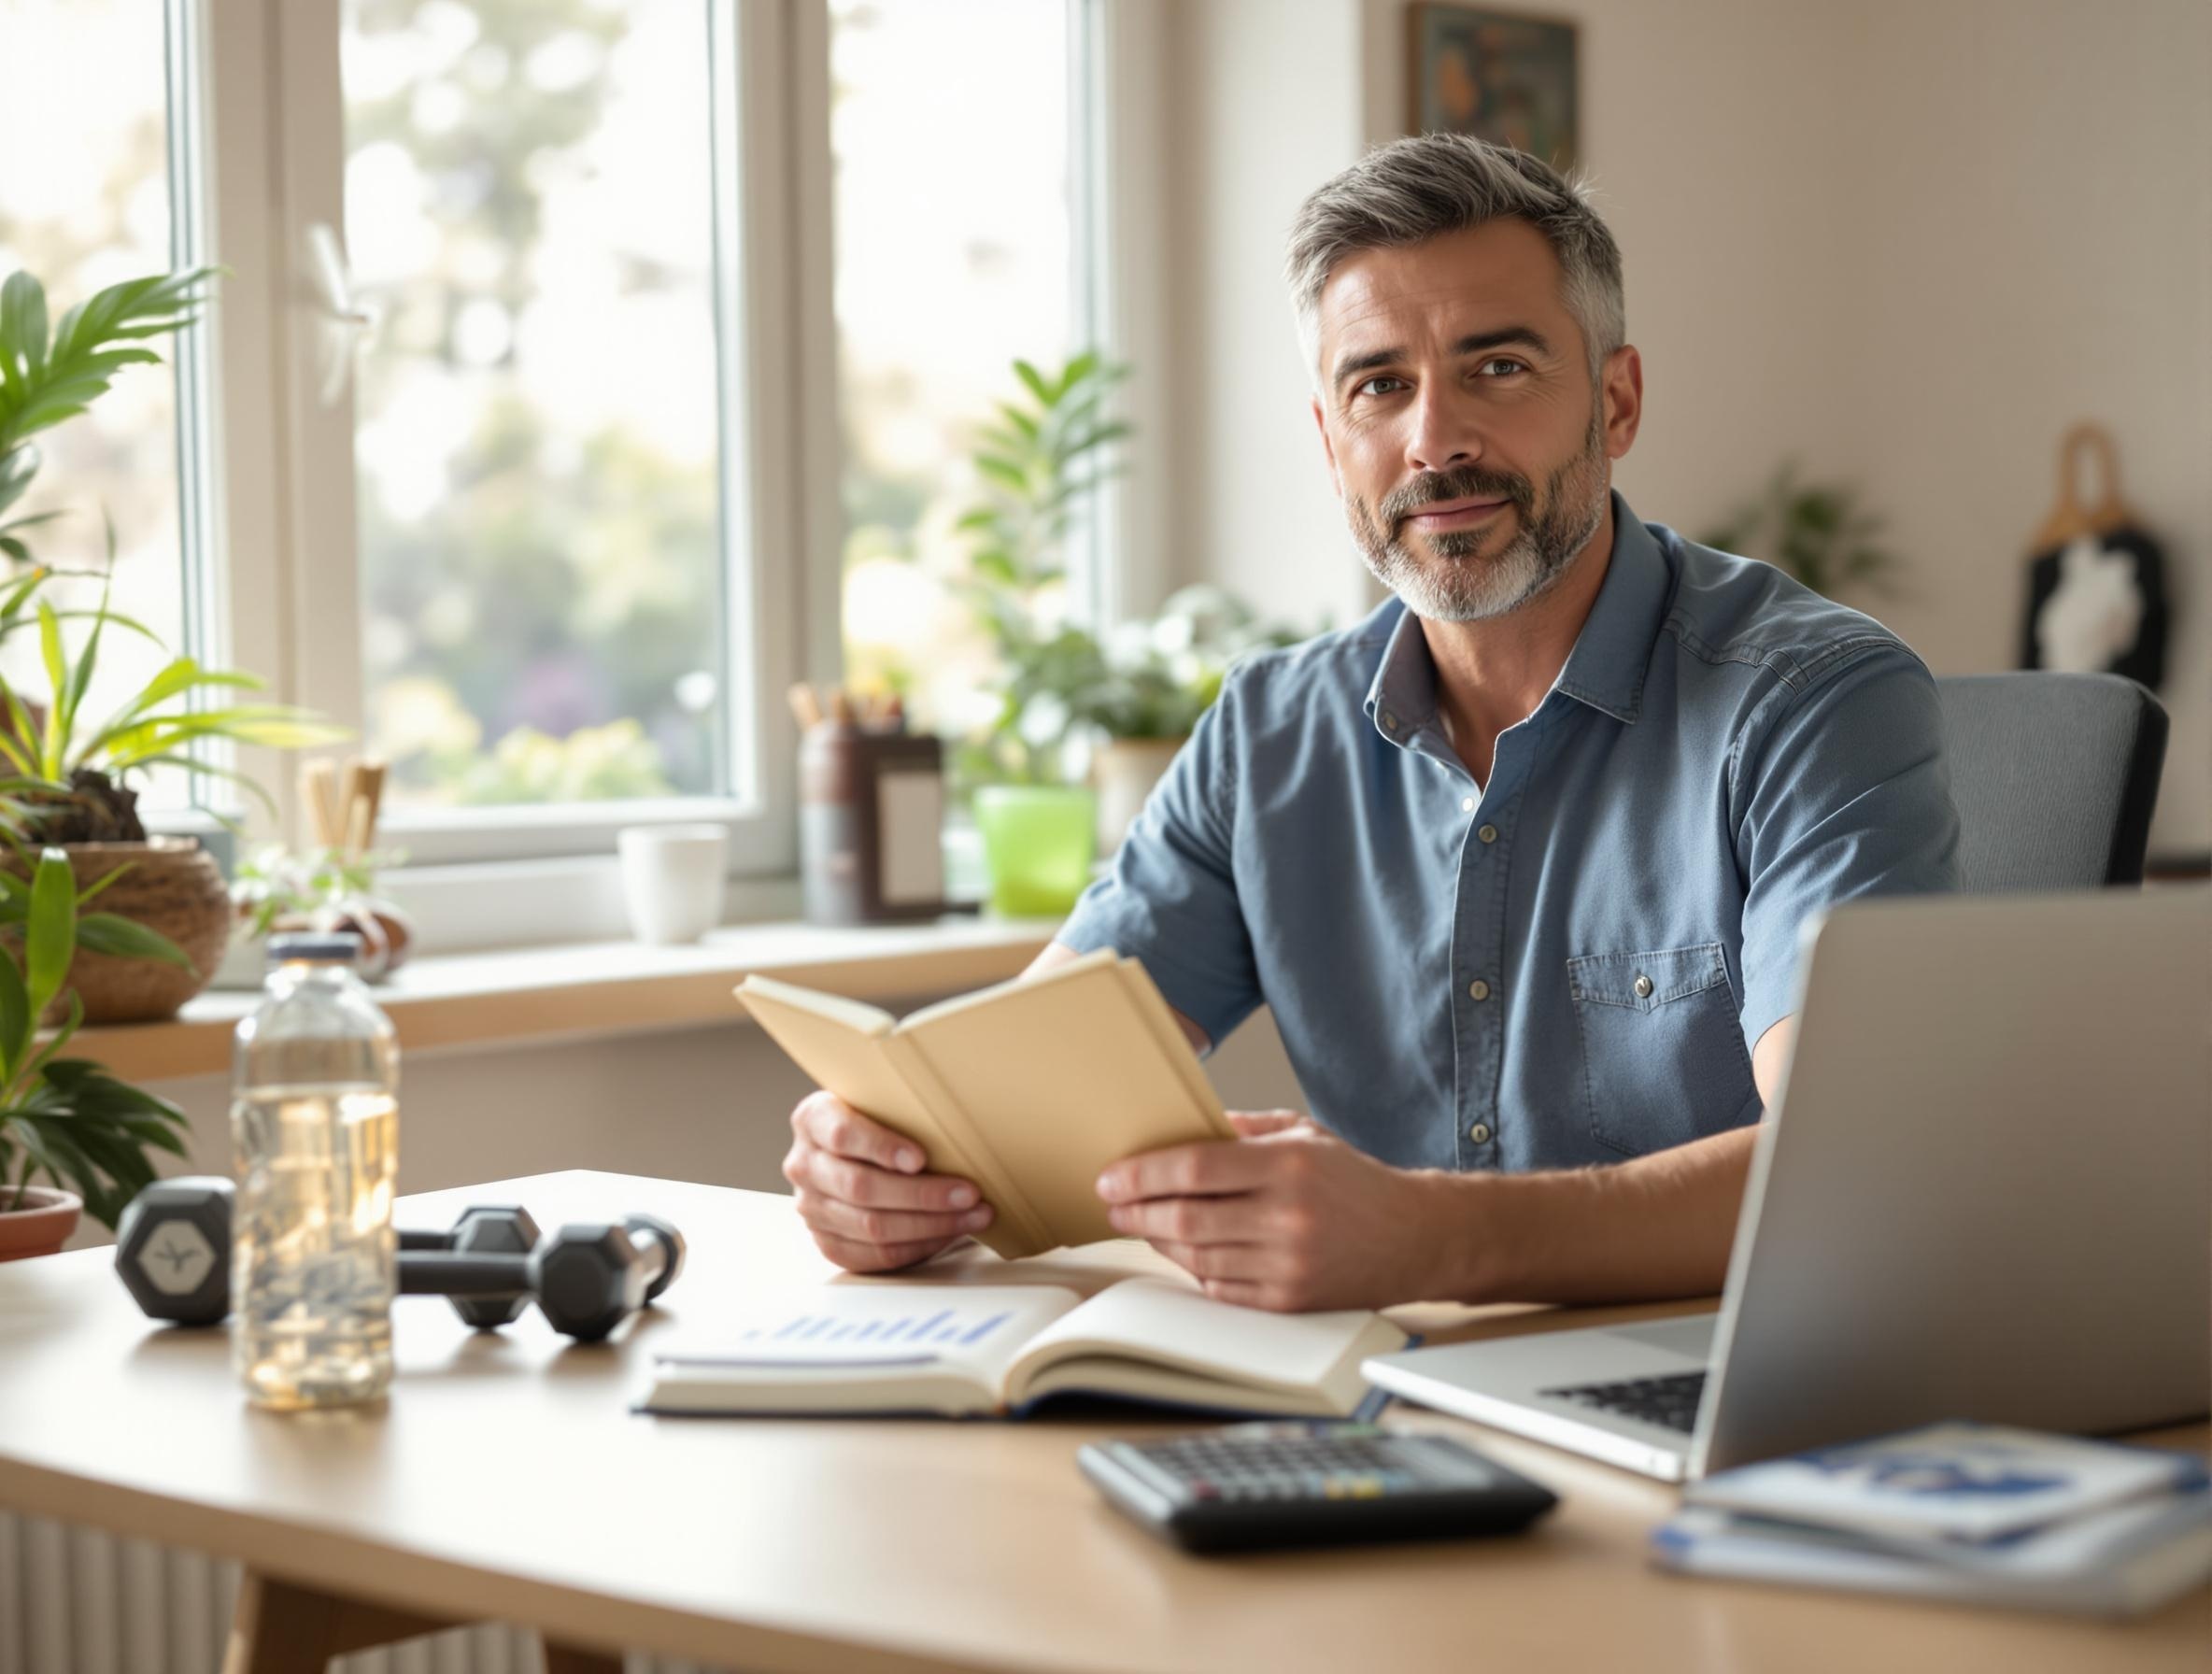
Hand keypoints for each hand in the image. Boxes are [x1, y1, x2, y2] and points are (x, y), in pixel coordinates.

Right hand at [782, 1091, 993, 1271]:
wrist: (853, 1151)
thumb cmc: (878, 1121)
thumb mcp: (879, 1101)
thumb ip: (901, 1109)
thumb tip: (960, 1126)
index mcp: (812, 1120)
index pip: (841, 1134)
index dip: (881, 1147)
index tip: (920, 1158)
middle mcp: (804, 1165)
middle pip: (861, 1187)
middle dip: (922, 1194)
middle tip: (968, 1193)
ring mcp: (812, 1208)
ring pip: (872, 1227)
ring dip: (930, 1225)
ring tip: (972, 1215)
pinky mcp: (828, 1242)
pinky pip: (876, 1255)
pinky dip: (918, 1246)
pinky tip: (948, 1233)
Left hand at [1094, 1110, 1443, 1310]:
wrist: (1414, 1238)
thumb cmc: (1353, 1180)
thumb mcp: (1304, 1133)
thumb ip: (1244, 1128)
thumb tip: (1183, 1126)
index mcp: (1289, 1165)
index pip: (1196, 1168)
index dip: (1144, 1174)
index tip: (1111, 1178)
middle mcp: (1287, 1216)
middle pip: (1186, 1218)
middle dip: (1137, 1212)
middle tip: (1112, 1205)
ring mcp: (1288, 1264)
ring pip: (1196, 1257)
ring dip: (1159, 1241)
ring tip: (1142, 1224)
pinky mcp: (1289, 1301)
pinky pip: (1220, 1287)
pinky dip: (1193, 1269)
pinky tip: (1184, 1251)